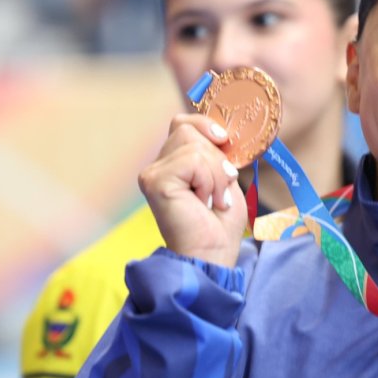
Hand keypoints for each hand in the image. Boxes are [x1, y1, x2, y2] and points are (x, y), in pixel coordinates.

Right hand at [137, 114, 246, 266]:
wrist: (213, 253)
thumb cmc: (219, 222)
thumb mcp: (224, 177)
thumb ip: (216, 152)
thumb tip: (221, 130)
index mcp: (173, 163)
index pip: (183, 123)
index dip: (206, 126)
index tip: (225, 142)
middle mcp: (158, 166)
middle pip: (189, 130)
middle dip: (216, 158)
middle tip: (219, 190)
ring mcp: (152, 173)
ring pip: (194, 145)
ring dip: (215, 174)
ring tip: (212, 199)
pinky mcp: (154, 181)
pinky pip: (192, 160)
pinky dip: (208, 180)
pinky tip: (203, 202)